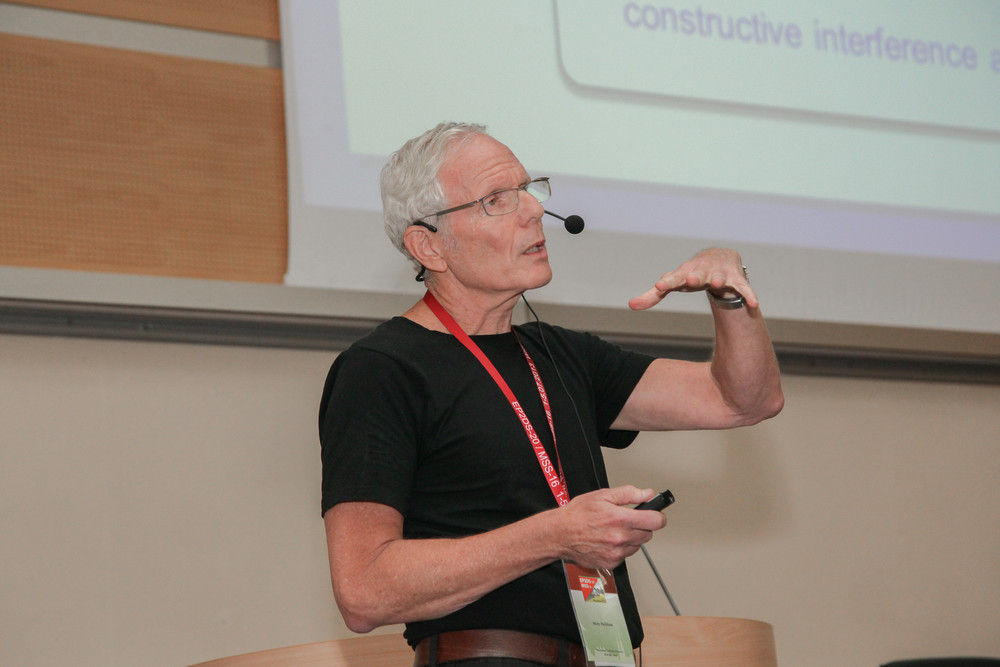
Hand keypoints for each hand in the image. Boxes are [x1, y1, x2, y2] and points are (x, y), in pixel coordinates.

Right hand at [556, 486, 666, 570]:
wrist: (560, 534)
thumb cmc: (577, 514)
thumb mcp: (602, 496)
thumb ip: (628, 494)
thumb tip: (647, 494)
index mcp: (620, 519)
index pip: (655, 521)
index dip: (658, 516)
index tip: (657, 515)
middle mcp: (620, 537)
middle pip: (648, 534)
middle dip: (642, 526)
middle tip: (628, 520)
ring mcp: (616, 552)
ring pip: (637, 545)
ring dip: (632, 538)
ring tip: (614, 530)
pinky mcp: (611, 562)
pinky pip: (625, 555)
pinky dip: (621, 548)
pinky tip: (608, 540)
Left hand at [628, 247, 757, 310]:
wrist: (718, 257)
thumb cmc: (690, 274)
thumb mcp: (672, 283)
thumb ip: (652, 295)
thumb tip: (631, 305)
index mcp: (684, 273)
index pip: (672, 278)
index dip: (666, 282)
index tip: (659, 285)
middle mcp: (702, 271)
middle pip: (697, 274)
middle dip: (694, 276)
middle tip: (690, 280)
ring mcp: (720, 274)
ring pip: (720, 277)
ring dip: (720, 279)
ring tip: (718, 283)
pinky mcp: (737, 280)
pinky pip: (744, 288)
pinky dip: (749, 294)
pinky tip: (754, 303)